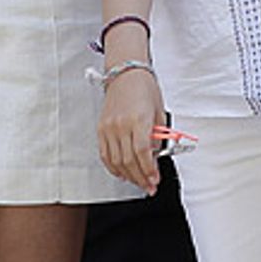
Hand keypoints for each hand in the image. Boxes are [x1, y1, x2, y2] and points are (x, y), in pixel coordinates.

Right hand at [97, 68, 165, 193]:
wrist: (125, 74)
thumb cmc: (145, 88)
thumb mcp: (159, 111)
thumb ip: (158, 135)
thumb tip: (157, 156)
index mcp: (138, 119)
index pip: (143, 152)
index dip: (149, 169)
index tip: (155, 179)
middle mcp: (121, 125)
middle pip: (129, 160)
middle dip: (141, 177)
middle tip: (149, 187)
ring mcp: (109, 128)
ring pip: (116, 161)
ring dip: (129, 175)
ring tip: (138, 182)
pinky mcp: (101, 129)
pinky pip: (105, 155)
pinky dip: (114, 167)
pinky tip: (123, 173)